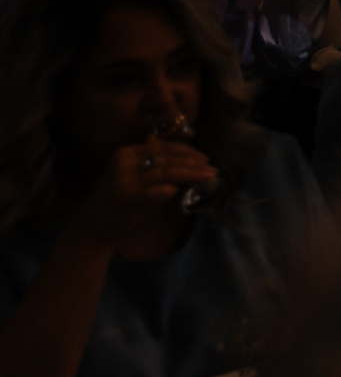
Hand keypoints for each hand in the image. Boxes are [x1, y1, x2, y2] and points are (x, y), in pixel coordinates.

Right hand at [75, 136, 216, 244]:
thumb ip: (158, 168)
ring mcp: (122, 179)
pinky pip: (151, 191)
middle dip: (194, 163)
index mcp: (126, 153)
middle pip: (166, 159)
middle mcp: (123, 162)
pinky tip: (179, 191)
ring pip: (164, 172)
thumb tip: (192, 161)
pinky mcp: (124, 198)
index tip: (205, 158)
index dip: (187, 152)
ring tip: (208, 177)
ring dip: (190, 174)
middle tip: (213, 169)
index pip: (162, 148)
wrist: (92, 228)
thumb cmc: (120, 203)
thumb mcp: (137, 179)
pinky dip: (167, 190)